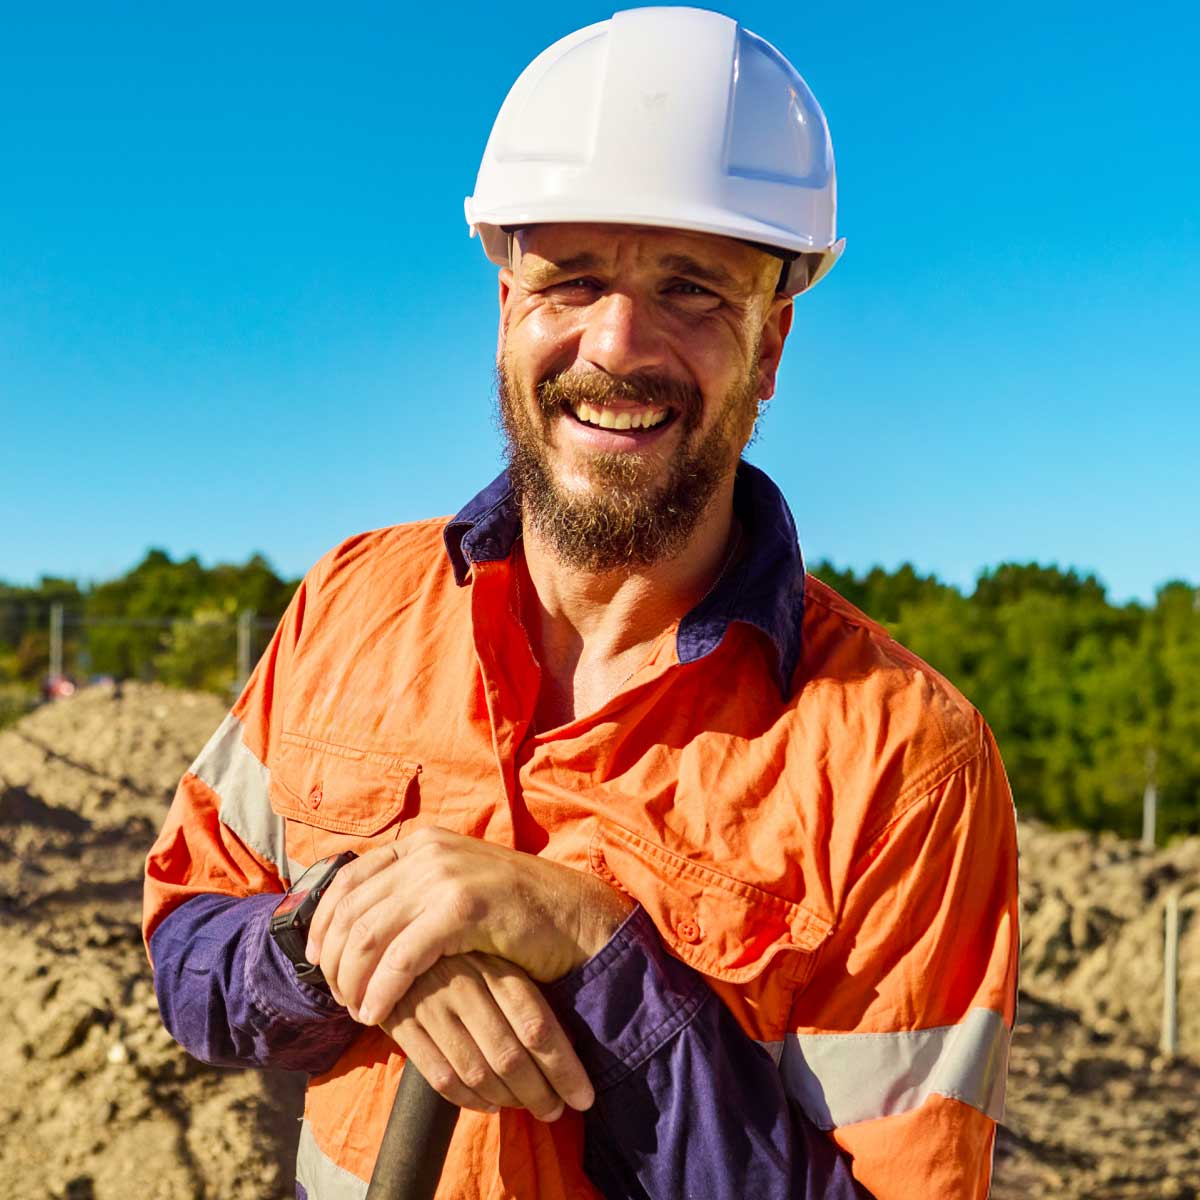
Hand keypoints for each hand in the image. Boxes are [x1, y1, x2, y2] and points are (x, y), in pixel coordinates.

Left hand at [304, 826, 631, 1026]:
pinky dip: (382, 989)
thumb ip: (414, 894)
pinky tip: (377, 1014)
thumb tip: (358, 929)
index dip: (323, 922)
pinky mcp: (463, 908)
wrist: (573, 917)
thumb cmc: (513, 914)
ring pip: (369, 934)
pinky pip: (403, 956)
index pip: (349, 878)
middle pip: (351, 909)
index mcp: (422, 843)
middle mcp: (427, 851)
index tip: (315, 960)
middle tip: (335, 996)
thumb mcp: (456, 889)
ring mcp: (446, 876)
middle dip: (333, 959)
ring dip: (352, 980)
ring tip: (355, 1010)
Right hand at [380, 951, 592, 1120]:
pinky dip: (470, 1100)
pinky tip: (490, 1104)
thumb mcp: (502, 961)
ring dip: (508, 1100)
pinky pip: (440, 1078)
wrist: (402, 941)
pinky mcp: (400, 1022)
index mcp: (496, 966)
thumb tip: (572, 1048)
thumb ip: (528, 997)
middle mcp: (463, 983)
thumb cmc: (470, 959)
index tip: (583, 1097)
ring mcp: (430, 1003)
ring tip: (529, 1108)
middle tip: (556, 1111)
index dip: (563, 1068)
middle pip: (509, 1056)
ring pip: (476, 1072)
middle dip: (539, 1093)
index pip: (537, 1026)